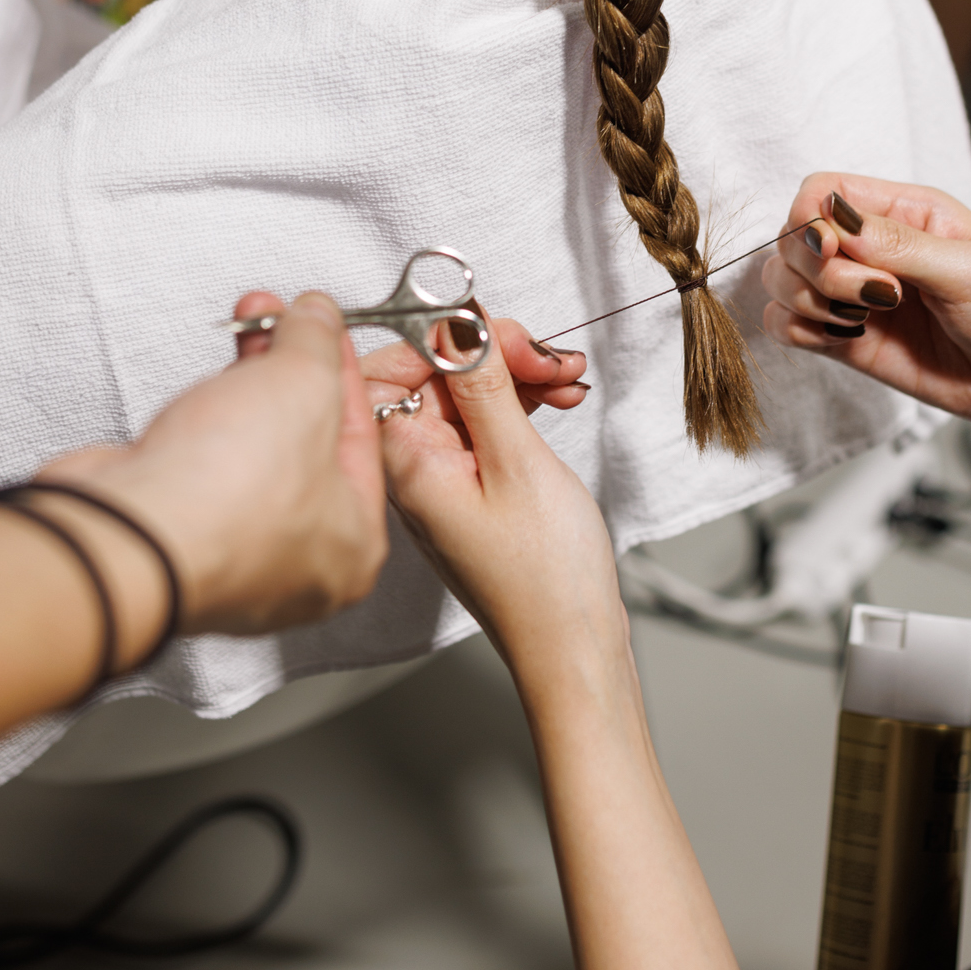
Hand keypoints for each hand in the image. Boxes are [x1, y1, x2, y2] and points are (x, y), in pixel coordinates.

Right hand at [51, 293, 387, 635]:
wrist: (127, 528)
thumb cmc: (227, 494)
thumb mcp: (302, 384)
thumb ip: (316, 343)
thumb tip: (317, 322)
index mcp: (351, 545)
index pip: (361, 437)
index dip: (343, 369)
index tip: (327, 330)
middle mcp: (294, 562)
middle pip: (305, 441)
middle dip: (290, 367)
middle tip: (284, 322)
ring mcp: (228, 551)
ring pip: (252, 448)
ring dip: (248, 381)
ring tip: (247, 326)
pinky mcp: (175, 533)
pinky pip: (204, 462)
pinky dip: (207, 415)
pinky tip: (205, 380)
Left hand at [366, 316, 625, 691]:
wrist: (572, 647)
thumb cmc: (544, 577)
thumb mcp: (517, 460)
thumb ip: (482, 384)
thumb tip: (454, 322)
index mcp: (404, 461)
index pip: (397, 364)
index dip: (450, 335)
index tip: (502, 332)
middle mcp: (410, 467)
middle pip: (434, 374)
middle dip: (495, 352)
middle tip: (551, 358)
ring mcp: (440, 478)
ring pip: (465, 396)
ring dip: (517, 375)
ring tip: (568, 379)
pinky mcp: (470, 487)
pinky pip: (484, 425)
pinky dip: (521, 405)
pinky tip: (559, 400)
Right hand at [760, 175, 970, 432]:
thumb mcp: (967, 268)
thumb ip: (896, 243)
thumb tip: (833, 217)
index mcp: (903, 212)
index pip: (821, 192)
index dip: (811, 221)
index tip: (834, 251)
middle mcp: (871, 248)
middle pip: (793, 238)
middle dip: (819, 270)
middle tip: (876, 296)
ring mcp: (855, 295)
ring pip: (784, 281)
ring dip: (809, 301)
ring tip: (863, 320)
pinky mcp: (846, 339)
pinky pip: (788, 325)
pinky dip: (800, 331)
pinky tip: (846, 339)